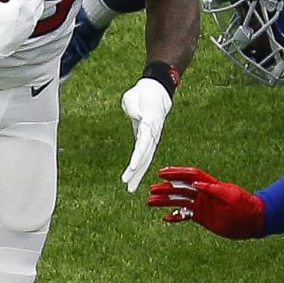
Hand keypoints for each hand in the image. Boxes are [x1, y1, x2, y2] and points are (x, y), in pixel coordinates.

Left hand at [118, 76, 173, 191]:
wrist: (156, 94)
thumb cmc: (141, 95)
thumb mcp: (132, 97)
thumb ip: (133, 106)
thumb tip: (137, 116)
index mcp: (149, 123)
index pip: (143, 142)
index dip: (138, 156)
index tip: (132, 167)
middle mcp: (153, 134)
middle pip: (145, 155)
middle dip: (137, 171)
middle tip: (128, 184)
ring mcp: (153, 138)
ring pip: (146, 159)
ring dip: (138, 174)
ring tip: (130, 188)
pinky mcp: (149, 141)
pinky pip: (145, 157)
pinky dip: (139, 168)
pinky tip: (134, 179)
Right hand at [147, 167, 264, 237]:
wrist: (253, 221)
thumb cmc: (245, 206)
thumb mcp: (231, 196)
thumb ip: (214, 189)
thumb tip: (196, 183)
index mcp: (210, 185)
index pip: (190, 176)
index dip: (176, 173)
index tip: (162, 173)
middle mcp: (203, 193)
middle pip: (181, 188)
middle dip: (166, 188)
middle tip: (152, 189)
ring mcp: (202, 205)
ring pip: (179, 201)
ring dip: (165, 201)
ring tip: (150, 202)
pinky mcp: (203, 217)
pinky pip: (185, 215)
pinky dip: (175, 216)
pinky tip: (165, 218)